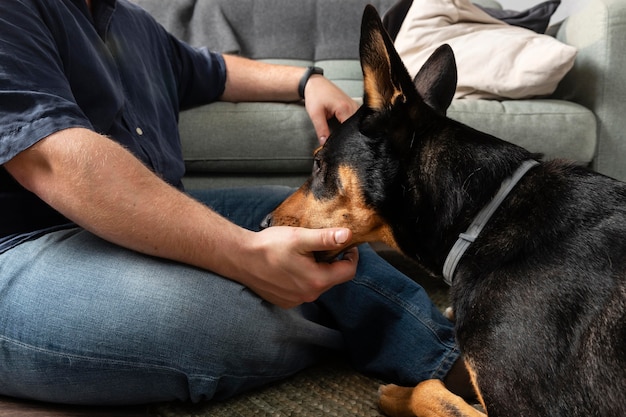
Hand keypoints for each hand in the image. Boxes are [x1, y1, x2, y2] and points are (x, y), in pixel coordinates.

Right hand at [240, 226, 358, 307]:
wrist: (240, 258)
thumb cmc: (269, 247)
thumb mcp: (300, 238)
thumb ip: (325, 238)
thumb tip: (347, 235)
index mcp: (317, 280)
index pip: (348, 271)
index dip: (351, 256)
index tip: (346, 243)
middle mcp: (309, 295)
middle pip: (333, 278)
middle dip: (333, 262)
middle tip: (322, 245)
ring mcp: (296, 300)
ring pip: (318, 284)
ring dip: (318, 270)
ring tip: (305, 254)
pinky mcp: (285, 301)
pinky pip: (303, 290)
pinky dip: (303, 278)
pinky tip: (291, 265)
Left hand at [304, 75, 358, 144]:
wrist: (315, 83)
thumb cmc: (315, 95)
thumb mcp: (315, 114)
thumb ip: (321, 130)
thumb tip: (325, 144)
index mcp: (344, 108)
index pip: (350, 130)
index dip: (345, 139)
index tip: (339, 144)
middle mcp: (352, 106)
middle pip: (355, 127)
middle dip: (348, 135)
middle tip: (339, 141)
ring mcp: (354, 105)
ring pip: (357, 123)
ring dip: (350, 129)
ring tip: (341, 133)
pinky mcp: (353, 105)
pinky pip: (355, 118)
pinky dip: (350, 124)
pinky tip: (344, 127)